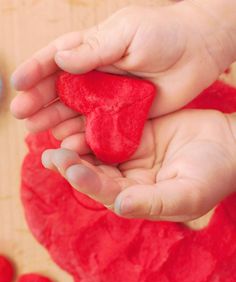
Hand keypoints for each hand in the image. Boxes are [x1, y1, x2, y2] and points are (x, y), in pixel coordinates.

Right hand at [10, 2, 234, 141]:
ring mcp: (107, 98)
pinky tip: (71, 144)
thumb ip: (94, 50)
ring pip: (75, 113)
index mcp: (91, 50)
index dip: (34, 71)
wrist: (197, 52)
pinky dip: (84, 137)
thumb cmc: (163, 34)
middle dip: (39, 101)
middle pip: (59, 91)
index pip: (55, 60)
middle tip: (22, 114)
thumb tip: (60, 60)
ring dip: (56, 121)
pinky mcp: (123, 116)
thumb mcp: (126, 34)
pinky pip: (99, 129)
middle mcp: (94, 76)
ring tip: (39, 131)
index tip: (17, 84)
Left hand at [41, 109, 235, 221]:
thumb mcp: (187, 194)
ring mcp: (129, 155)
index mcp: (137, 199)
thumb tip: (120, 205)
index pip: (107, 194)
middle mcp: (127, 179)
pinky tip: (79, 115)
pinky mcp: (133, 133)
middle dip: (73, 165)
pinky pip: (109, 128)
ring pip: (96, 151)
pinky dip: (93, 124)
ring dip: (77, 145)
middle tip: (52, 155)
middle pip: (94, 174)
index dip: (89, 183)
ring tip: (56, 135)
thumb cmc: (213, 176)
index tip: (71, 170)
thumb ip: (153, 201)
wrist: (228, 145)